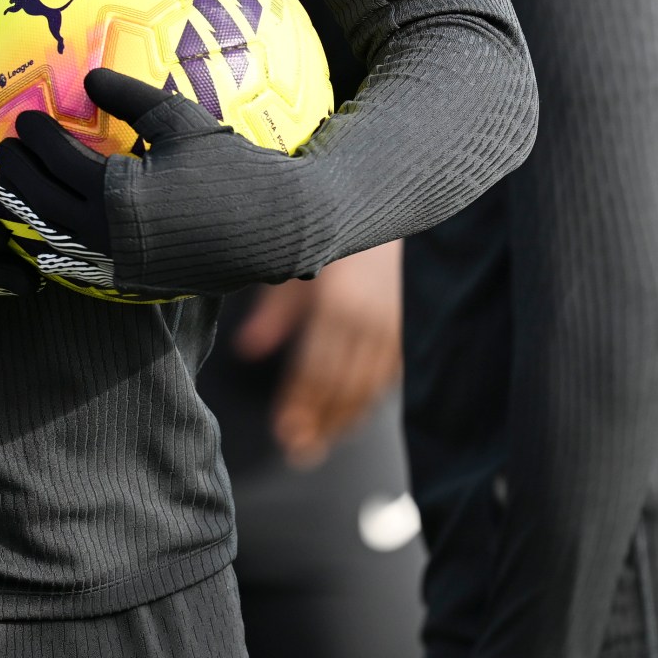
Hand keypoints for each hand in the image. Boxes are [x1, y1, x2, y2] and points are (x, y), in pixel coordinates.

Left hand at [0, 68, 225, 298]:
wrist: (275, 225)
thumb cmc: (230, 167)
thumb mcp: (180, 122)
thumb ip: (130, 98)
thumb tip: (90, 78)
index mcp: (117, 195)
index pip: (60, 161)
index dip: (38, 138)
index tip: (25, 119)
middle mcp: (110, 235)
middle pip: (45, 203)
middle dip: (18, 176)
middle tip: (5, 152)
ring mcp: (120, 263)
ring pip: (56, 238)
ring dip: (27, 213)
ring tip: (8, 193)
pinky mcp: (134, 280)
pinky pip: (81, 263)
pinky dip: (56, 246)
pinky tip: (47, 235)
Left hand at [236, 242, 404, 466]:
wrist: (393, 205)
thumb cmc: (338, 236)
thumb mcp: (298, 265)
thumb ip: (273, 312)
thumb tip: (247, 351)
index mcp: (338, 305)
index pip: (314, 370)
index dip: (299, 405)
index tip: (284, 433)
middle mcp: (370, 321)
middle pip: (340, 387)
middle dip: (317, 423)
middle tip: (297, 452)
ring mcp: (396, 327)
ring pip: (367, 388)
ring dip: (341, 421)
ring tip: (318, 445)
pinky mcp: (411, 329)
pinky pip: (387, 377)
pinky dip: (367, 402)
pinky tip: (350, 419)